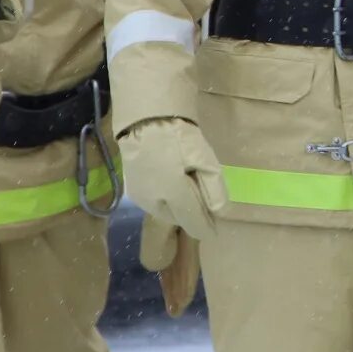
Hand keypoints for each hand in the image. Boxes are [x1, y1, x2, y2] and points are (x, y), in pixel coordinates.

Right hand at [119, 117, 224, 241]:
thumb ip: (214, 188)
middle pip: (180, 219)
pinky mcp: (133, 192)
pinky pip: (155, 204)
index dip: (206, 228)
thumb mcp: (204, 158)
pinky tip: (170, 184)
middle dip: (192, 213)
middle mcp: (154, 202)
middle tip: (201, 198)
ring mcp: (141, 198)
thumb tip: (219, 213)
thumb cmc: (178, 136)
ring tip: (185, 188)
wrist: (144, 119)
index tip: (215, 232)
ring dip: (178, 207)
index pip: (194, 222)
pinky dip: (165, 199)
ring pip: (166, 212)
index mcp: (174, 194)